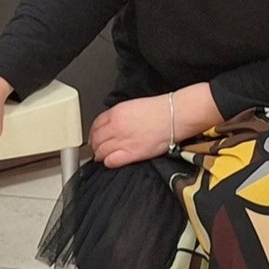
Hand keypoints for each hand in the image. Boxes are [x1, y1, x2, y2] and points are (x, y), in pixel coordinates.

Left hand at [89, 85, 216, 167]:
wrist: (175, 116)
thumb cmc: (159, 110)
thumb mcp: (133, 106)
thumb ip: (119, 115)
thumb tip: (112, 124)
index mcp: (116, 112)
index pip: (95, 125)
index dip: (93, 133)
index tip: (94, 137)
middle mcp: (116, 126)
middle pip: (96, 139)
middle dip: (94, 145)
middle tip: (96, 148)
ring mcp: (123, 141)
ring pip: (101, 151)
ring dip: (99, 155)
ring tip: (102, 157)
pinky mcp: (132, 154)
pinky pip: (111, 161)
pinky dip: (108, 162)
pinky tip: (110, 161)